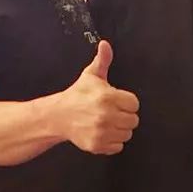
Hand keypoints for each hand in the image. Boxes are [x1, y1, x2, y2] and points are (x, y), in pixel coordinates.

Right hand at [59, 40, 139, 154]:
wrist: (58, 116)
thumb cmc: (77, 95)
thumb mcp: (91, 75)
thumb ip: (102, 60)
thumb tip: (105, 44)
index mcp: (108, 97)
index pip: (134, 104)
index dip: (126, 102)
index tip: (116, 101)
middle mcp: (106, 115)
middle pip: (133, 120)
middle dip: (124, 116)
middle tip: (111, 112)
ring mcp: (102, 132)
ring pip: (127, 134)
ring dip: (119, 129)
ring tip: (106, 122)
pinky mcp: (97, 145)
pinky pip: (118, 147)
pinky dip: (112, 142)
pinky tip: (102, 132)